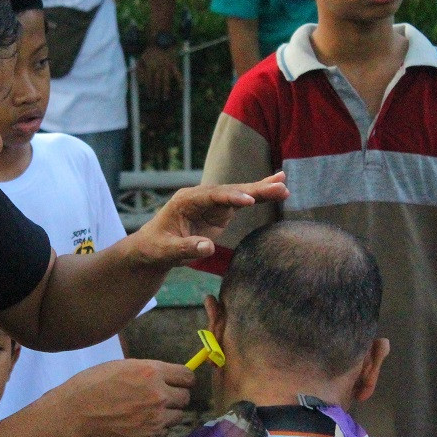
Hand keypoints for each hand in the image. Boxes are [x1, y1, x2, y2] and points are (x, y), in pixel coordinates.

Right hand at [55, 359, 194, 436]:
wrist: (74, 416)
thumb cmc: (91, 387)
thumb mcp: (121, 367)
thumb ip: (146, 372)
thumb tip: (164, 377)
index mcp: (151, 372)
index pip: (187, 376)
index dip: (185, 380)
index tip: (180, 383)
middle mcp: (158, 395)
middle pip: (185, 397)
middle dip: (176, 397)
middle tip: (161, 398)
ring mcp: (155, 419)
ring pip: (177, 417)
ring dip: (167, 414)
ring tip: (147, 412)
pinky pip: (163, 432)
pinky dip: (155, 429)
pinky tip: (138, 424)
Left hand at [132, 173, 288, 265]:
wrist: (152, 248)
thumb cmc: (156, 248)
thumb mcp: (166, 251)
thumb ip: (186, 248)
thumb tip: (208, 247)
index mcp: (186, 201)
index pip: (212, 196)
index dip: (231, 197)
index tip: (249, 201)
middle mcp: (201, 197)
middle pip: (230, 190)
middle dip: (254, 188)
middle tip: (278, 185)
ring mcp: (212, 203)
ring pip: (240, 194)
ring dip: (262, 190)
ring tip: (284, 185)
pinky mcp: (220, 212)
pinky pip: (242, 202)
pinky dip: (259, 196)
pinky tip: (276, 188)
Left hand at [137, 45, 179, 100]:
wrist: (160, 41)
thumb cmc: (150, 51)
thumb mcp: (141, 58)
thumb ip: (139, 69)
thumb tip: (138, 80)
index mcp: (149, 67)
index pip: (149, 81)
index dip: (149, 89)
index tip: (149, 95)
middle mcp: (158, 68)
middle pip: (157, 83)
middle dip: (156, 92)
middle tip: (156, 98)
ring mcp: (166, 66)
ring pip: (166, 81)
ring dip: (165, 90)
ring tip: (165, 98)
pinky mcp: (173, 64)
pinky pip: (177, 74)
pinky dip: (180, 81)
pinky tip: (181, 89)